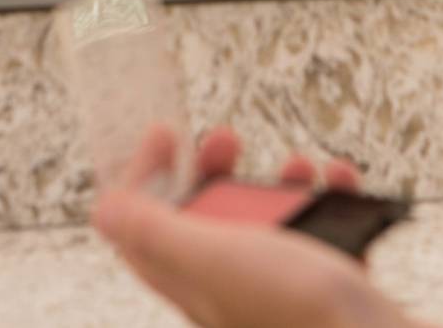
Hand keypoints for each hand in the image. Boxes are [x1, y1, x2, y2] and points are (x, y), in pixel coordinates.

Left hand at [94, 126, 421, 327]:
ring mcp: (282, 291)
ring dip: (275, 183)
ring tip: (296, 163)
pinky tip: (339, 182)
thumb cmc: (299, 308)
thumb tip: (103, 210)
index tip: (161, 134)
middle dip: (211, 172)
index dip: (142, 179)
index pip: (142, 233)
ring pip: (266, 226)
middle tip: (224, 139)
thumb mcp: (215, 258)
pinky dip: (329, 200)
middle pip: (202, 224)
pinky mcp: (328, 288)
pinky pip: (322, 234)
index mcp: (195, 284)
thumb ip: (158, 233)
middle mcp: (232, 291)